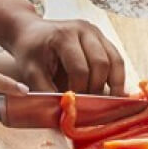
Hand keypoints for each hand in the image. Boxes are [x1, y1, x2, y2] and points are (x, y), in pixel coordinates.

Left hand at [6, 17, 125, 95]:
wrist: (31, 30)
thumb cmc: (30, 51)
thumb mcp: (30, 72)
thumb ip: (46, 93)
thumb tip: (63, 118)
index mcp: (64, 36)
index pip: (80, 69)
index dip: (79, 91)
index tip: (74, 105)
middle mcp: (84, 30)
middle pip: (101, 63)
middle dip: (97, 89)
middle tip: (90, 105)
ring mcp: (96, 32)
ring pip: (115, 60)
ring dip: (114, 84)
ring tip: (108, 103)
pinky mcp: (102, 38)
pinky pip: (117, 59)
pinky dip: (117, 77)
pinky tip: (112, 92)